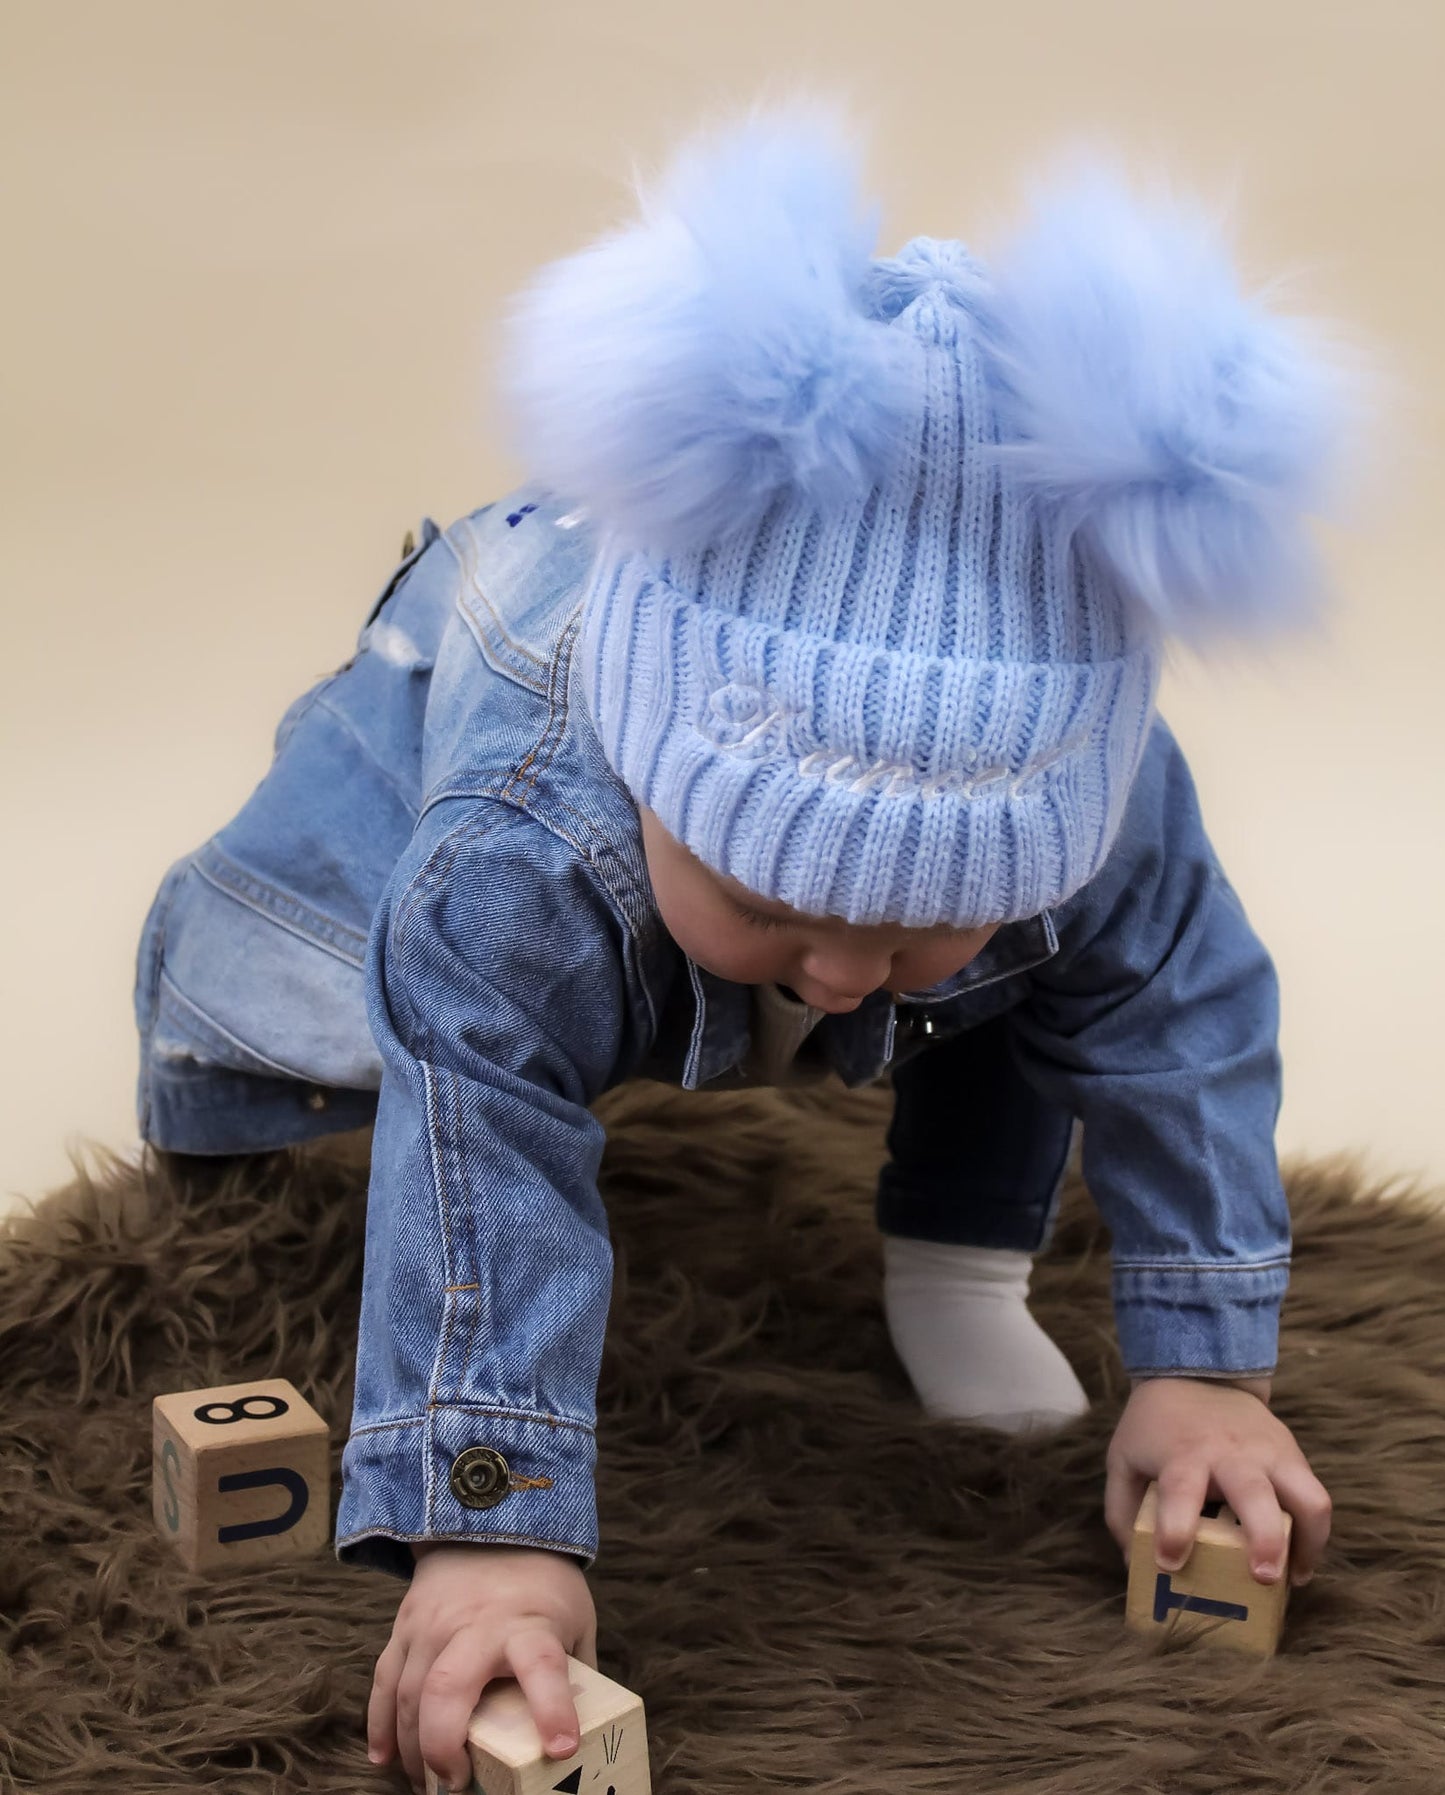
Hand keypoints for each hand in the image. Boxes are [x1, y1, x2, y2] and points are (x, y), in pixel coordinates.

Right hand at [368, 1542, 597, 1792]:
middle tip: (457, 1786)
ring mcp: (433, 1625)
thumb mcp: (575, 1617)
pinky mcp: (405, 1626)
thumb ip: (576, 1670)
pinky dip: (379, 1725)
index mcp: (528, 1624)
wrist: (489, 1519)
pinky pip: (384, 1681)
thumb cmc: (541, 1581)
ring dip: (413, 1751)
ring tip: (428, 1785)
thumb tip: (591, 1730)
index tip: (560, 1749)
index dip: (552, 1708)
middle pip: (448, 1689)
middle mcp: (475, 1625)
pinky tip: (384, 1759)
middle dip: (444, 1747)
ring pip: (409, 1695)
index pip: (543, 1667)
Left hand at [1105, 1376, 1330, 1590]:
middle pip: (1256, 1495)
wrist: (1198, 1373)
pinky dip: (1314, 1535)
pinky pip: (1317, 1498)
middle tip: (1263, 1578)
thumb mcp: (1124, 1459)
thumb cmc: (1156, 1428)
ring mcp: (1271, 1453)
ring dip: (1308, 1542)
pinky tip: (1300, 1561)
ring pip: (1309, 1498)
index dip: (1175, 1530)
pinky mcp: (1293, 1455)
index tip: (1170, 1562)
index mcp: (1184, 1453)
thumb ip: (1121, 1512)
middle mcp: (1232, 1453)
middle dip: (1265, 1540)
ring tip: (1294, 1576)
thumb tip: (1134, 1564)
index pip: (1181, 1490)